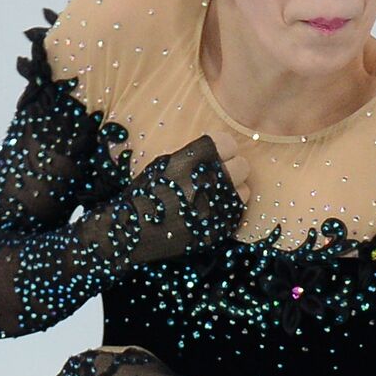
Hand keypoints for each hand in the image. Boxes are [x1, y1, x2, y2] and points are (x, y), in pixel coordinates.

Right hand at [75, 132, 248, 267]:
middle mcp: (208, 181)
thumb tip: (217, 152)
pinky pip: (235, 213)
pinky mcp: (218, 229)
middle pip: (241, 166)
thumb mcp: (164, 164)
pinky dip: (226, 211)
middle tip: (217, 177)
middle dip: (231, 170)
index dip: (223, 149)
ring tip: (214, 196)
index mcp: (193, 160)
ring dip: (232, 191)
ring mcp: (215, 207)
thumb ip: (193, 156)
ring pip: (244, 191)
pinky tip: (209, 211)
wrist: (131, 232)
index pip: (228, 144)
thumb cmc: (145, 193)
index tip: (217, 155)